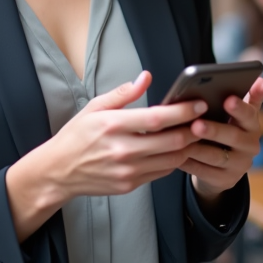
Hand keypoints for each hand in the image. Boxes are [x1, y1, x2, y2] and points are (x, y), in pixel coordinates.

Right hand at [5, 71, 206, 240]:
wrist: (59, 171)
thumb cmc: (76, 136)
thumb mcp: (94, 108)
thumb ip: (123, 94)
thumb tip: (145, 77)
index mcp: (113, 126)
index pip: (157, 118)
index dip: (182, 111)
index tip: (198, 103)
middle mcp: (122, 150)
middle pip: (172, 141)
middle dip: (193, 129)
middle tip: (204, 119)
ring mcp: (127, 171)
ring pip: (171, 160)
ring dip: (187, 147)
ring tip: (194, 133)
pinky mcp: (130, 185)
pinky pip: (161, 172)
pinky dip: (173, 160)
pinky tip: (176, 149)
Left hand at [182, 78, 262, 201]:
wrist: (223, 166)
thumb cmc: (226, 130)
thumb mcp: (238, 115)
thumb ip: (248, 98)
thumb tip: (261, 80)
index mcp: (252, 126)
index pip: (249, 116)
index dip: (239, 109)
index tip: (227, 99)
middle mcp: (250, 147)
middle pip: (233, 137)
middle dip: (214, 130)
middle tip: (197, 124)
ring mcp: (239, 166)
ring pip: (217, 157)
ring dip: (198, 148)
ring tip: (181, 139)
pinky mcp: (225, 181)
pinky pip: (205, 172)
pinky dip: (189, 164)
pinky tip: (175, 155)